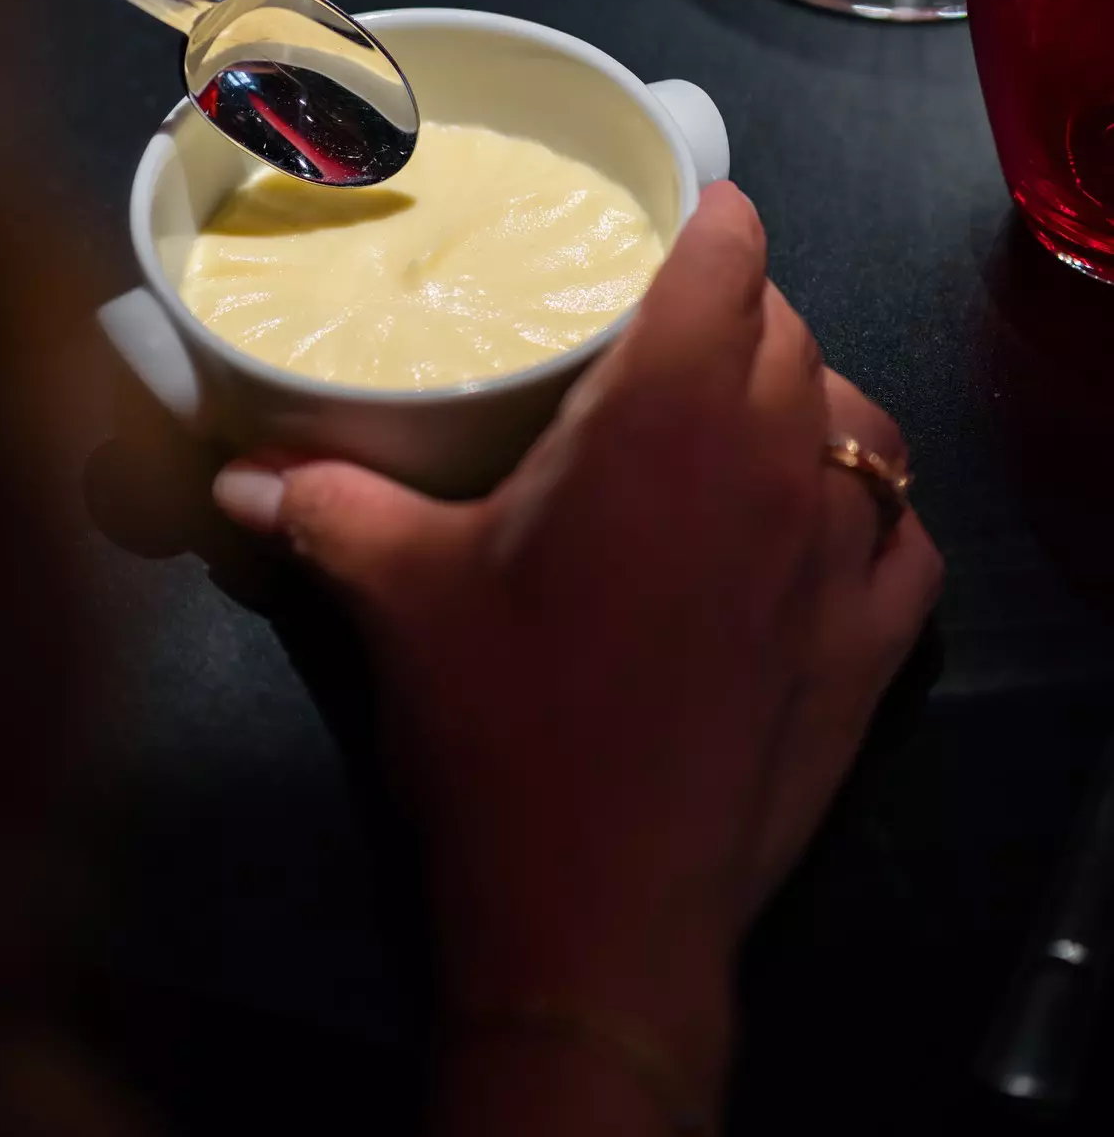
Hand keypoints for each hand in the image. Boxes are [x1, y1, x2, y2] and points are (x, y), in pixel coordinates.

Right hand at [212, 184, 941, 1098]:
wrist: (599, 916)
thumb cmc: (501, 726)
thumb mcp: (397, 597)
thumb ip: (322, 505)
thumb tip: (232, 473)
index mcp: (668, 418)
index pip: (730, 261)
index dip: (707, 220)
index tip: (665, 221)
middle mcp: (775, 462)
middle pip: (790, 329)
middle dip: (735, 311)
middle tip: (656, 336)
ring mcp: (841, 558)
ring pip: (857, 419)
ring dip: (805, 400)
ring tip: (735, 423)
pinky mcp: (875, 645)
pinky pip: (903, 533)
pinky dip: (866, 507)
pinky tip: (813, 528)